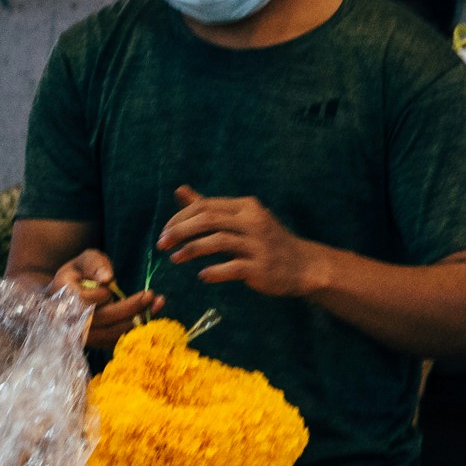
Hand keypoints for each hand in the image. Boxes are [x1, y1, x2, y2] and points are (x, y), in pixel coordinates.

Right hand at [54, 247, 160, 352]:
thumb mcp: (85, 260)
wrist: (68, 296)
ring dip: (139, 319)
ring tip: (158, 303)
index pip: (88, 300)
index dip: (103, 294)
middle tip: (151, 295)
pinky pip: (119, 340)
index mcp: (65, 297)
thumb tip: (108, 278)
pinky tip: (150, 315)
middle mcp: (71, 321)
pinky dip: (137, 329)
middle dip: (131, 307)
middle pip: (105, 319)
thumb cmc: (79, 274)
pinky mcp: (96, 343)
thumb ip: (95, 264)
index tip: (111, 286)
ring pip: (114, 333)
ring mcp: (84, 336)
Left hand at [159, 186, 317, 298]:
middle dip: (180, 230)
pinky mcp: (261, 267)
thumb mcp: (241, 219)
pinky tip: (202, 276)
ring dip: (192, 249)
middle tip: (161, 244)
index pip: (205, 205)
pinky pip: (233, 267)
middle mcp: (253, 221)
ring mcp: (258, 244)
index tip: (164, 231)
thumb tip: (180, 190)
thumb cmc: (265, 241)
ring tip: (175, 258)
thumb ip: (209, 207)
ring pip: (218, 241)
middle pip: (208, 219)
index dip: (180, 217)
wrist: (303, 266)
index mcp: (245, 207)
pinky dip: (215, 271)